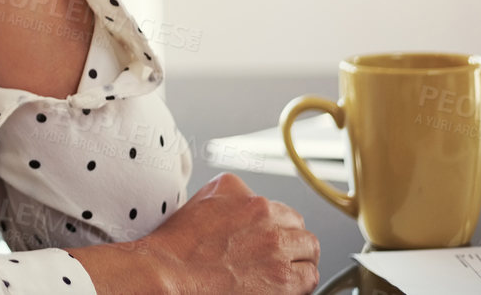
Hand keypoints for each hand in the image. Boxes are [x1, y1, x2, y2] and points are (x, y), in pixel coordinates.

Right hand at [144, 172, 321, 294]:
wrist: (170, 272)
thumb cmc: (177, 245)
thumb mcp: (201, 200)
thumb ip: (231, 197)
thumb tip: (244, 205)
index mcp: (244, 194)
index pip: (279, 208)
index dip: (275, 227)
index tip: (268, 238)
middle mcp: (264, 213)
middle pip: (297, 226)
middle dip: (290, 241)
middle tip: (276, 256)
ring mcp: (276, 244)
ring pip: (309, 249)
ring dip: (299, 260)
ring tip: (281, 272)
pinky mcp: (283, 276)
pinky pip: (310, 276)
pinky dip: (300, 283)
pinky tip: (283, 286)